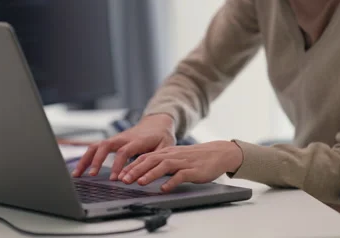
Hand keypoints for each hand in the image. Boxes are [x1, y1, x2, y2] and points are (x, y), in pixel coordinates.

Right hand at [59, 114, 175, 179]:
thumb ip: (155, 158)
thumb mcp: (164, 147)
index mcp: (137, 140)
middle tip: (91, 175)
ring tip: (77, 174)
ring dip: (86, 159)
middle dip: (96, 160)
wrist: (157, 123)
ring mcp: (116, 139)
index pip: (124, 152)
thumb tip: (145, 173)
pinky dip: (86, 158)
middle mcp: (123, 138)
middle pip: (105, 145)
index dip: (118, 165)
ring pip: (97, 145)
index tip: (115, 179)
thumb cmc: (161, 137)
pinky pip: (95, 148)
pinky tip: (80, 170)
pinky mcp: (111, 141)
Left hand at [117, 141, 242, 191]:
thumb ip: (163, 163)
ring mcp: (183, 162)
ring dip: (150, 174)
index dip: (132, 165)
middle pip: (151, 160)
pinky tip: (164, 188)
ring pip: (164, 166)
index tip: (121, 174)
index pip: (146, 156)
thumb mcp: (177, 157)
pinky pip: (181, 175)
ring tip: (140, 182)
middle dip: (136, 170)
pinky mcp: (193, 170)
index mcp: (168, 152)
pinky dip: (171, 182)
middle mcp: (173, 155)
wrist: (218, 153)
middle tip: (124, 180)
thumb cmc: (196, 157)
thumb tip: (145, 172)